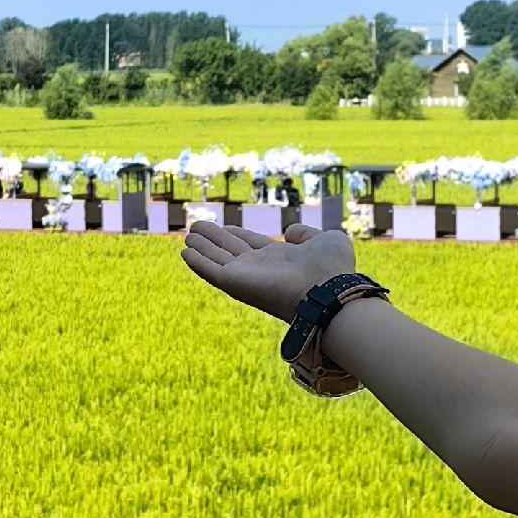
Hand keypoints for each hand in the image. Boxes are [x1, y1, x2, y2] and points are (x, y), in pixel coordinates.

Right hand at [181, 221, 357, 323]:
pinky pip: (211, 271)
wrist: (328, 290)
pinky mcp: (235, 283)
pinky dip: (197, 262)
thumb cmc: (332, 268)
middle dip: (213, 239)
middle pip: (230, 251)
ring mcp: (246, 276)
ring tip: (186, 236)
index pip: (251, 245)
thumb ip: (306, 234)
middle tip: (196, 228)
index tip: (225, 228)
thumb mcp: (325, 240)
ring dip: (201, 248)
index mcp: (279, 259)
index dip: (236, 235)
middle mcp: (260, 269)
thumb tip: (288, 232)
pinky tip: (185, 253)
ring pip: (217, 259)